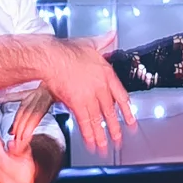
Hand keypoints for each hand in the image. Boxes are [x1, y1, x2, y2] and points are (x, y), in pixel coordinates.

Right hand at [19, 35, 134, 150]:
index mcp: (107, 73)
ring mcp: (90, 96)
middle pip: (110, 111)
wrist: (52, 57)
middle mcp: (101, 87)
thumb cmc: (67, 50)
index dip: (126, 110)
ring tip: (106, 147)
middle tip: (118, 139)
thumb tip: (112, 34)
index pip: (121, 95)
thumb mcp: (90, 43)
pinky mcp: (78, 103)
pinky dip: (89, 134)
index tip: (130, 120)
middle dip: (115, 128)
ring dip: (102, 135)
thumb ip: (103, 41)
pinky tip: (92, 144)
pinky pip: (85, 122)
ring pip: (99, 120)